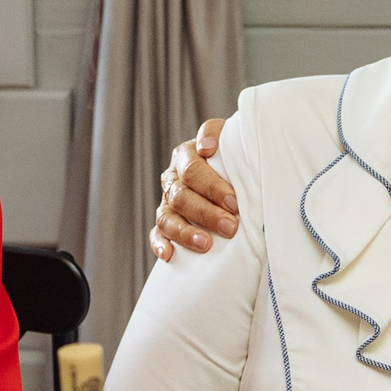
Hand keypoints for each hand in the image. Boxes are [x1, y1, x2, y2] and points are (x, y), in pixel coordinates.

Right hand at [150, 118, 236, 261]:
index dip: (212, 187)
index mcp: (187, 155)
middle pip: (181, 196)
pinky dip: (160, 244)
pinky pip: (157, 234)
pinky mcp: (165, 222)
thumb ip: (220, 135)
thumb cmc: (234, 156)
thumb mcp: (231, 140)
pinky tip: (169, 255)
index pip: (192, 170)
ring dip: (185, 232)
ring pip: (166, 217)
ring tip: (205, 244)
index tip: (233, 203)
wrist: (232, 169)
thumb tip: (207, 146)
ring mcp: (167, 201)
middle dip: (205, 213)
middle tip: (230, 226)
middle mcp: (173, 178)